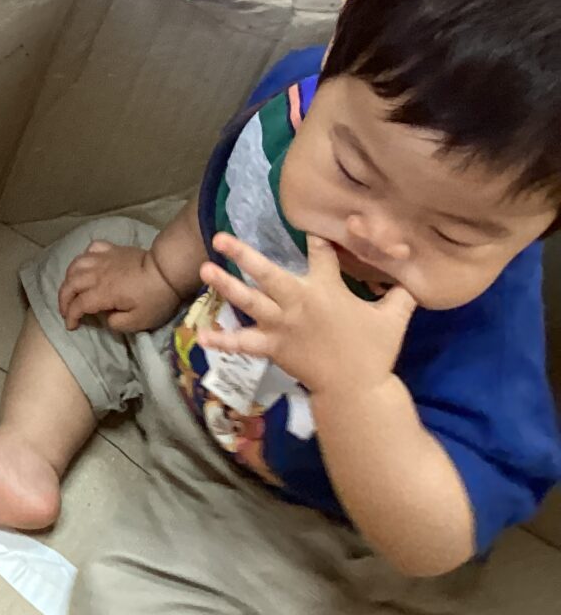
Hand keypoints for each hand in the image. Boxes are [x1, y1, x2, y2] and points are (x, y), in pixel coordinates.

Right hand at [57, 240, 184, 332]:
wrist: (168, 270)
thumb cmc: (155, 298)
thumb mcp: (139, 321)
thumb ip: (117, 324)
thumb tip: (106, 318)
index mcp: (102, 292)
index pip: (78, 305)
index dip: (71, 316)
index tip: (71, 326)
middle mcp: (96, 274)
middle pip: (70, 284)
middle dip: (63, 299)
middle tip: (65, 310)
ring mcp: (103, 259)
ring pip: (75, 264)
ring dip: (69, 278)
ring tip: (71, 288)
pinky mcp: (112, 249)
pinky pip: (90, 249)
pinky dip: (84, 257)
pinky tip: (87, 265)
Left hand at [198, 233, 416, 398]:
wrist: (356, 390)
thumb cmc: (374, 352)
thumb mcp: (394, 318)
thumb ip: (401, 293)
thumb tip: (414, 275)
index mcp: (327, 290)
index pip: (321, 255)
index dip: (315, 239)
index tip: (304, 223)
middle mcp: (298, 303)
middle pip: (268, 274)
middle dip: (243, 255)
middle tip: (220, 238)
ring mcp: (281, 326)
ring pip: (249, 302)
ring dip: (225, 286)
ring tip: (203, 269)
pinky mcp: (272, 347)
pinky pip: (243, 343)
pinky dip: (222, 340)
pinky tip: (201, 336)